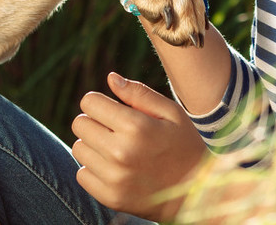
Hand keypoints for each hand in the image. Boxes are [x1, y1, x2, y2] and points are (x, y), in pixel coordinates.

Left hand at [71, 72, 207, 220]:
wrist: (196, 192)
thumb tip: (110, 78)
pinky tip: (114, 168)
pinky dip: (93, 169)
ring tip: (116, 149)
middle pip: (80, 124)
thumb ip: (139, 94)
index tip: (112, 110)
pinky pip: (82, 174)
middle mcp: (121, 153)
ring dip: (93, 145)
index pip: (89, 102)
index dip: (99, 102)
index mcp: (136, 127)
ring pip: (79, 149)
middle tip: (114, 130)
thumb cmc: (184, 145)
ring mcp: (114, 178)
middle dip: (94, 121)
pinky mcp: (111, 198)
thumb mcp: (171, 113)